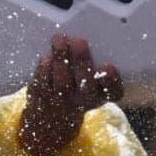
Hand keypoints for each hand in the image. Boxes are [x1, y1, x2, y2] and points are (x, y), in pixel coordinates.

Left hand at [18, 34, 123, 155]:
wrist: (51, 120)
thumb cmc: (74, 91)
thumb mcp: (87, 83)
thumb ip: (89, 64)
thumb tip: (82, 35)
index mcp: (100, 95)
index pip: (114, 92)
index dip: (112, 79)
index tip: (107, 64)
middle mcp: (83, 101)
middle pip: (87, 86)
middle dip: (83, 62)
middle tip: (79, 41)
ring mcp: (61, 103)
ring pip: (63, 83)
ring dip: (61, 58)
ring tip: (59, 39)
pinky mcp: (41, 98)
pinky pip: (43, 83)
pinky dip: (44, 68)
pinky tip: (47, 56)